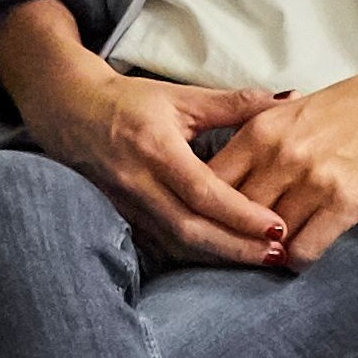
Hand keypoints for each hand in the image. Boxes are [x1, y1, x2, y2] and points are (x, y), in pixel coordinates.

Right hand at [0, 0, 290, 265]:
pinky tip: (220, 259)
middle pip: (190, 229)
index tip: (277, 226)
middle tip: (277, 254)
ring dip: (217, 257)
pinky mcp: (120, 217)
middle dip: (236, 247)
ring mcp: (125, 205)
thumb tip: (288, 99)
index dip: (241, 214)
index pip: (204, 192)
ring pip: (174, 244)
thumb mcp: (182, 97)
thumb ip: (235, 103)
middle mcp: (138, 182)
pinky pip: (159, 246)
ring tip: (258, 260)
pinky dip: (192, 256)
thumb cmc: (130, 101)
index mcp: (157, 149)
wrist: (69, 110)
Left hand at [200, 40, 357, 269]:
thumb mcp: (291, 111)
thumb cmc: (351, 105)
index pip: (208, 184)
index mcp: (260, 130)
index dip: (204, 210)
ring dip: (265, 251)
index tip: (208, 223)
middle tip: (233, 249)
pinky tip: (299, 252)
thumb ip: (255, 142)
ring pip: (266, 239)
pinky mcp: (344, 204)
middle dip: (231, 237)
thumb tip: (220, 182)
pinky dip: (296, 259)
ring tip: (268, 253)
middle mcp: (280, 157)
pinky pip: (303, 250)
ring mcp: (312, 182)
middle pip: (232, 216)